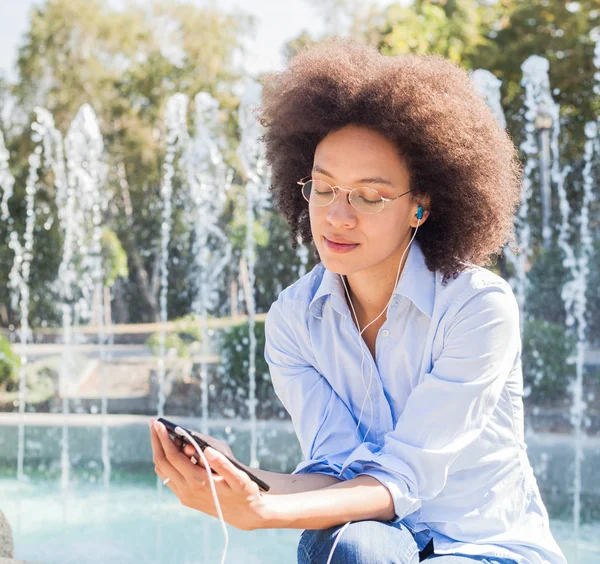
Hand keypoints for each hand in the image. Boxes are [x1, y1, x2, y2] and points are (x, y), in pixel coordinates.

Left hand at [149, 419, 268, 530]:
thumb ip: (223, 464)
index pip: (173, 456)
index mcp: (198, 481)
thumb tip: (207, 450)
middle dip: (156, 441)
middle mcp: (187, 490)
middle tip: (153, 423)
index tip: (158, 423)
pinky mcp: (185, 497)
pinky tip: (171, 450)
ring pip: (162, 471)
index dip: (164, 439)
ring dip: (158, 451)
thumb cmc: (244, 492)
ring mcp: (184, 495)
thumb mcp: (240, 478)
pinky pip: (168, 478)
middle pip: (162, 462)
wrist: (244, 515)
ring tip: (160, 433)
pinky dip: (165, 462)